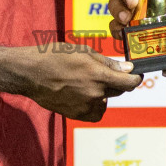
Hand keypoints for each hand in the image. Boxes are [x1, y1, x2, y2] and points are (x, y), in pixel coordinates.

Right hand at [11, 47, 139, 121]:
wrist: (30, 73)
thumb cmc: (54, 56)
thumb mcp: (82, 51)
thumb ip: (107, 63)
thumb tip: (127, 69)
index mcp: (98, 74)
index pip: (129, 83)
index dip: (135, 79)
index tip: (135, 75)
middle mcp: (94, 92)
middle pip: (118, 91)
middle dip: (117, 82)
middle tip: (103, 74)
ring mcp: (85, 105)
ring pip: (106, 101)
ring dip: (104, 94)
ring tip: (88, 84)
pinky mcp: (76, 114)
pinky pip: (95, 113)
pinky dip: (94, 106)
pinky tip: (84, 96)